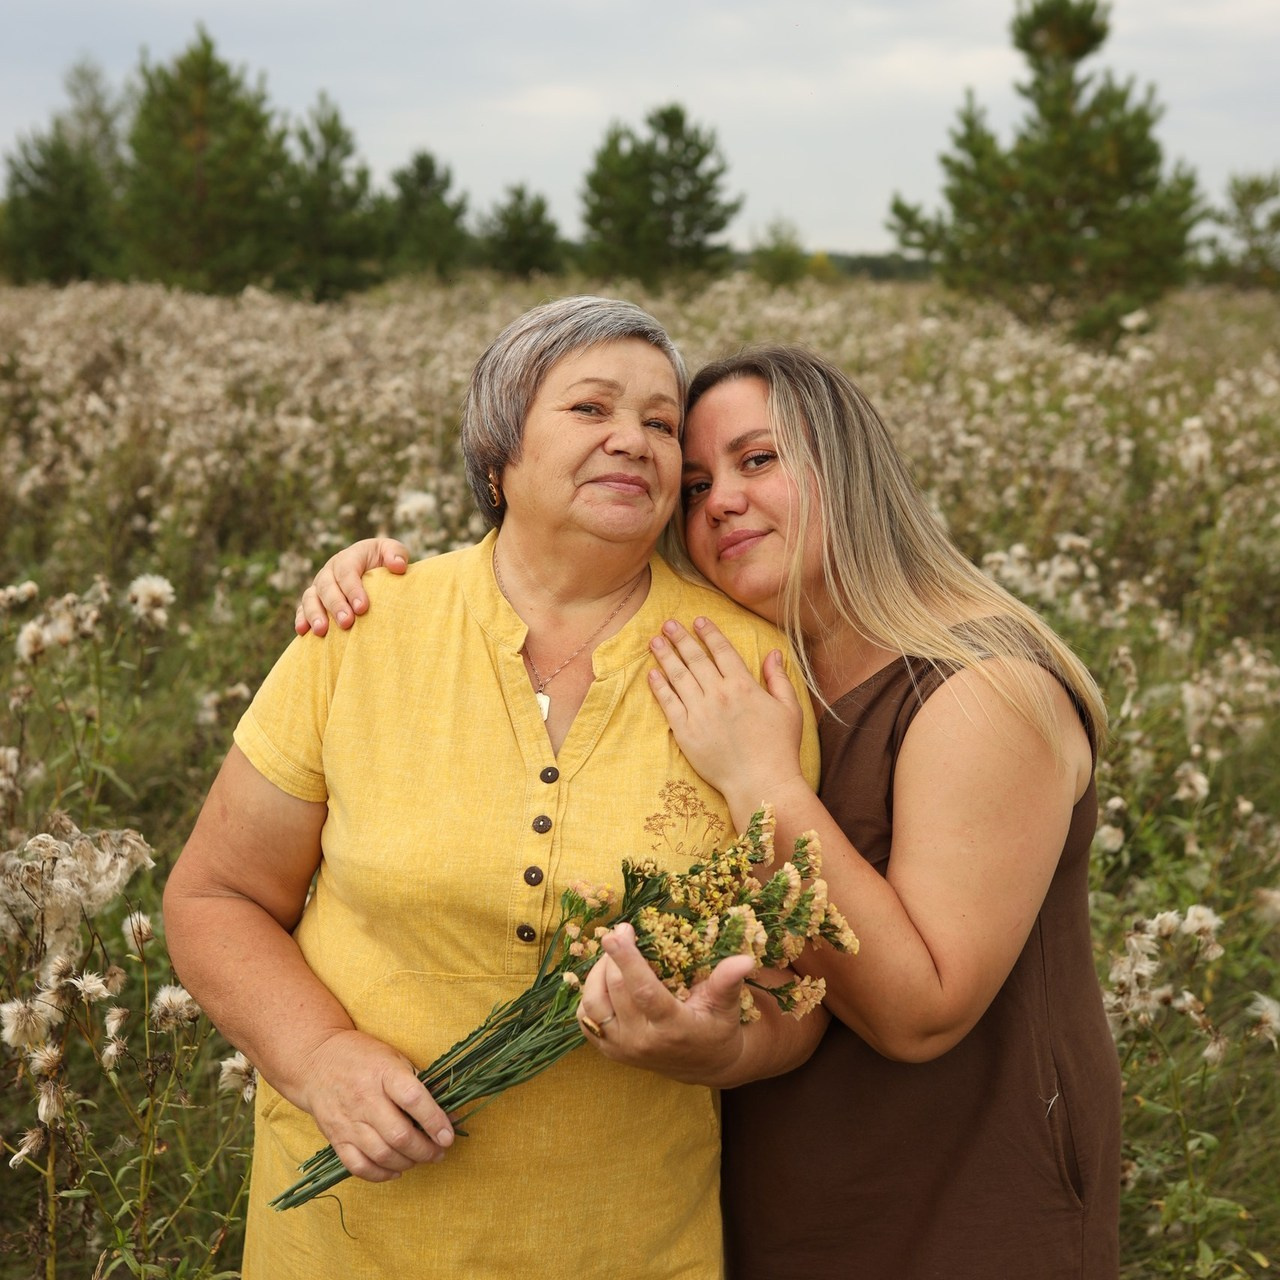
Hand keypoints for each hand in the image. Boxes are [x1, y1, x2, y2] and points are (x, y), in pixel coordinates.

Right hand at [293, 1028, 454, 1181]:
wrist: (316, 1060)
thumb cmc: (364, 1057)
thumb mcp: (395, 1059)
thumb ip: (421, 1086)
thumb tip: (450, 1115)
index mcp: (384, 1073)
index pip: (414, 1100)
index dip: (434, 1121)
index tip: (448, 1136)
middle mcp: (365, 1099)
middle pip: (399, 1135)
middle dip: (425, 1150)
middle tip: (439, 1152)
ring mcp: (348, 1121)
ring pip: (381, 1154)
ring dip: (407, 1163)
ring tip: (421, 1159)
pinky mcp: (336, 1137)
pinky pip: (358, 1166)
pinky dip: (380, 1174)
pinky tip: (396, 1169)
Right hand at [294, 537, 410, 635]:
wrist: (372, 571)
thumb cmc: (384, 562)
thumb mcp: (392, 552)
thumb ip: (396, 553)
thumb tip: (398, 566)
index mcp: (349, 557)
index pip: (347, 571)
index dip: (353, 589)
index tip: (363, 608)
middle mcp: (330, 571)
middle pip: (327, 586)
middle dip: (336, 605)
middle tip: (347, 623)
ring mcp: (319, 586)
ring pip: (310, 598)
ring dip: (314, 614)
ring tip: (322, 631)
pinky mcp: (313, 600)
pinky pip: (302, 609)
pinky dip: (301, 619)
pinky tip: (303, 632)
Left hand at [576, 923, 754, 1085]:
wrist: (704, 1065)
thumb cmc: (717, 1027)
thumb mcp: (727, 1005)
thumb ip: (728, 981)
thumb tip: (745, 959)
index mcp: (672, 1028)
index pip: (643, 991)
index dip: (627, 959)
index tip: (618, 931)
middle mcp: (642, 1042)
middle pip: (616, 990)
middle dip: (614, 956)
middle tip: (622, 933)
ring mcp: (622, 1049)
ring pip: (594, 1003)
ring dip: (597, 972)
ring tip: (611, 954)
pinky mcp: (609, 1052)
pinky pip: (585, 1019)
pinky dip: (589, 994)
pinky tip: (603, 978)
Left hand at [647, 617, 806, 807]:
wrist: (761, 783)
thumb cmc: (779, 748)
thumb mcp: (789, 709)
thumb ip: (778, 679)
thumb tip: (773, 653)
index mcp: (744, 686)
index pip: (722, 651)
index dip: (709, 633)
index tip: (698, 621)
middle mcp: (719, 694)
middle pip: (695, 659)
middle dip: (680, 638)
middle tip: (668, 624)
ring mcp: (700, 712)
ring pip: (678, 676)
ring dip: (665, 656)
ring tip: (655, 641)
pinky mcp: (685, 731)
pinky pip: (668, 703)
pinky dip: (659, 686)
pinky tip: (652, 673)